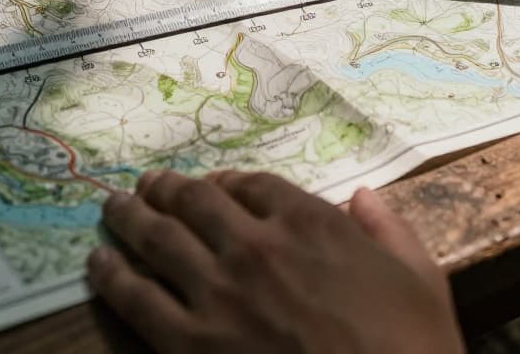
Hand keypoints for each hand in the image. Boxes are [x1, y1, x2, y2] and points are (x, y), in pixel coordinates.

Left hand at [87, 169, 464, 352]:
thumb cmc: (411, 346)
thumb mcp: (422, 278)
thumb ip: (390, 230)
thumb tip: (366, 198)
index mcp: (310, 223)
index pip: (253, 184)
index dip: (226, 181)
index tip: (214, 185)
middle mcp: (255, 246)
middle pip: (194, 201)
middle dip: (166, 189)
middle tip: (147, 187)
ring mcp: (218, 294)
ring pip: (157, 239)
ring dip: (130, 218)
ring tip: (112, 209)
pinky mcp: (190, 343)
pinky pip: (137, 299)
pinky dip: (112, 276)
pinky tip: (98, 264)